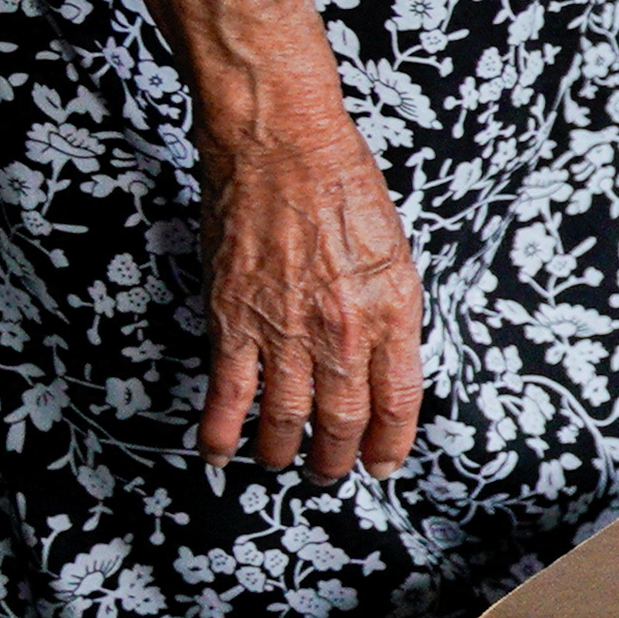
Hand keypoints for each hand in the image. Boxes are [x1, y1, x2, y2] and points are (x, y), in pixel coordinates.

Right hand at [197, 114, 424, 478]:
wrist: (282, 144)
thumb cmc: (342, 184)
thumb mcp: (394, 253)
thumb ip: (390, 313)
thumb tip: (382, 363)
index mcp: (392, 312)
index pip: (398, 402)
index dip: (390, 444)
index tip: (383, 464)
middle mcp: (342, 331)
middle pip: (343, 422)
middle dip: (338, 459)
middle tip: (332, 473)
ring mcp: (285, 330)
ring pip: (286, 420)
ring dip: (285, 454)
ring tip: (285, 465)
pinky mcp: (233, 321)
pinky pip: (227, 395)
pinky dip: (221, 433)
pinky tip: (220, 455)